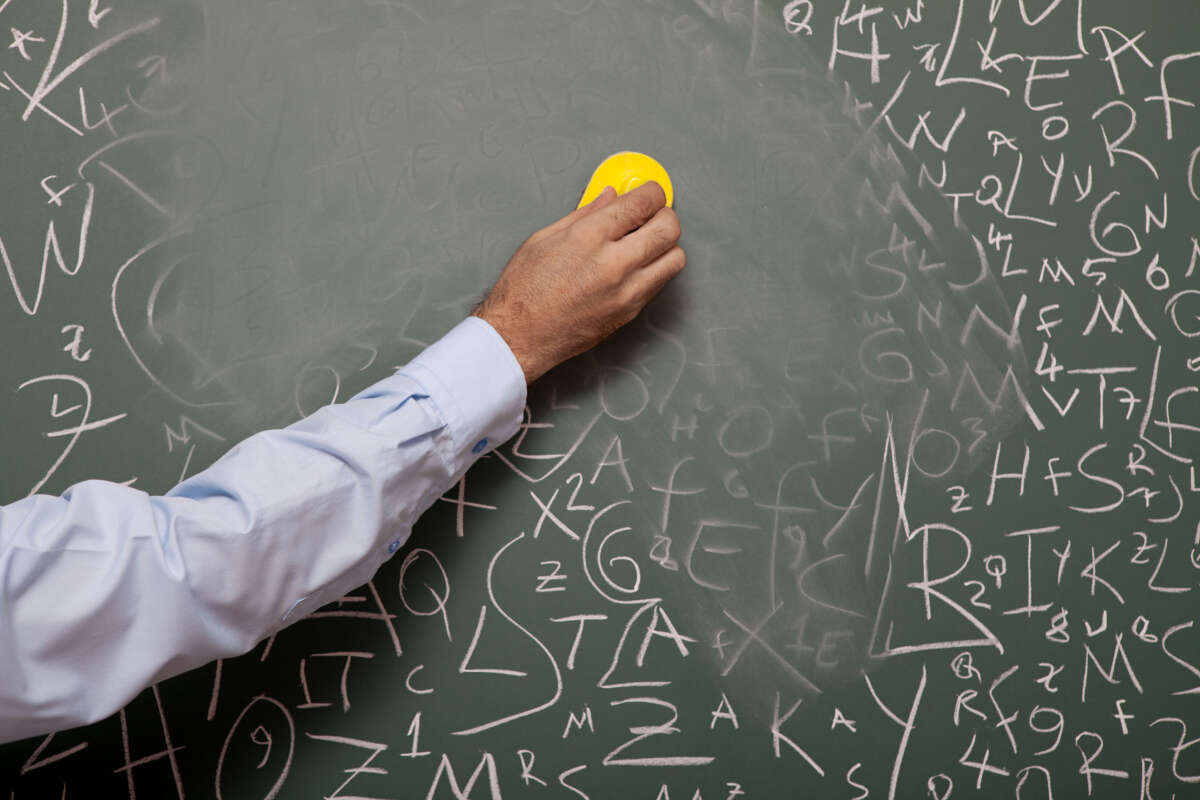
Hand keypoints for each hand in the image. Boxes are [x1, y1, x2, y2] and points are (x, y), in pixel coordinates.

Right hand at [473, 181, 684, 383]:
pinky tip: (635, 266)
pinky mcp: (630, 312)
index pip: (643, 203)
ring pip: (675, 258)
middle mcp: (614, 264)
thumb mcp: (544, 239)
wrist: (519, 337)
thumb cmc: (523, 292)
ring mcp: (626, 291)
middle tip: (652, 215)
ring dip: (666, 245)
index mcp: (589, 237)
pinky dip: (656, 269)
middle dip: (665, 214)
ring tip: (646, 242)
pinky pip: (660, 283)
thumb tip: (608, 197)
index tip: (650, 193)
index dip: (652, 192)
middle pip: (669, 228)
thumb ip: (584, 215)